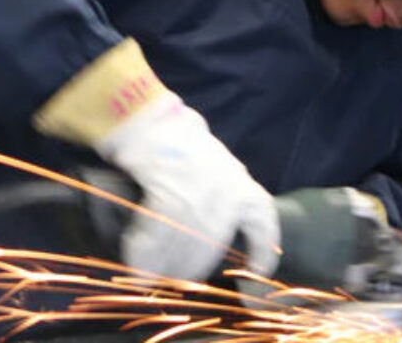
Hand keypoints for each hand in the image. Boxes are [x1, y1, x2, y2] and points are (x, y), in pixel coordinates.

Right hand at [93, 91, 279, 279]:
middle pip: (214, 241)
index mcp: (241, 185)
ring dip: (165, 266)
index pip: (264, 223)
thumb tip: (206, 245)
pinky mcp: (168, 183)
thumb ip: (220, 203)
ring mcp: (199, 184)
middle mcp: (226, 186)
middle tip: (175, 282)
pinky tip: (137, 266)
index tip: (258, 272)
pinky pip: (158, 231)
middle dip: (192, 268)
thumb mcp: (216, 173)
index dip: (263, 251)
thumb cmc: (183, 150)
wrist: (152, 120)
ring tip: (151, 280)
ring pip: (185, 240)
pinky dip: (145, 252)